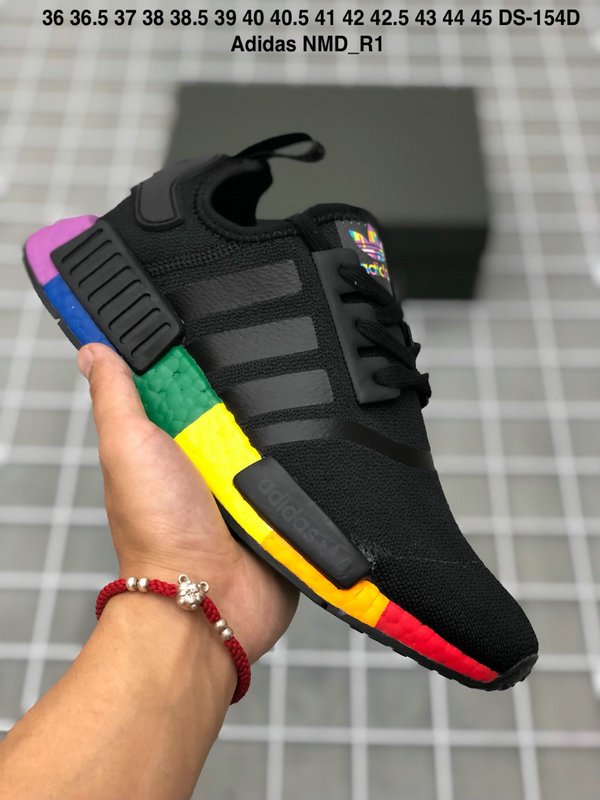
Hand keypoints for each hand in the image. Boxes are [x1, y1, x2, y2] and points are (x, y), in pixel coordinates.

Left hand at [78, 343, 297, 662]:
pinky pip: (303, 466)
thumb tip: (92, 349)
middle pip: (240, 400)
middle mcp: (207, 459)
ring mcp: (246, 481)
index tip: (205, 337)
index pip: (188, 381)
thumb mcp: (127, 446)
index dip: (197, 359)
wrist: (209, 597)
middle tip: (237, 410)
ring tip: (265, 444)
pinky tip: (299, 457)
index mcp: (169, 441)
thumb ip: (116, 396)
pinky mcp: (279, 501)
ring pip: (277, 431)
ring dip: (280, 430)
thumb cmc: (157, 533)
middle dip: (248, 392)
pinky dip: (306, 461)